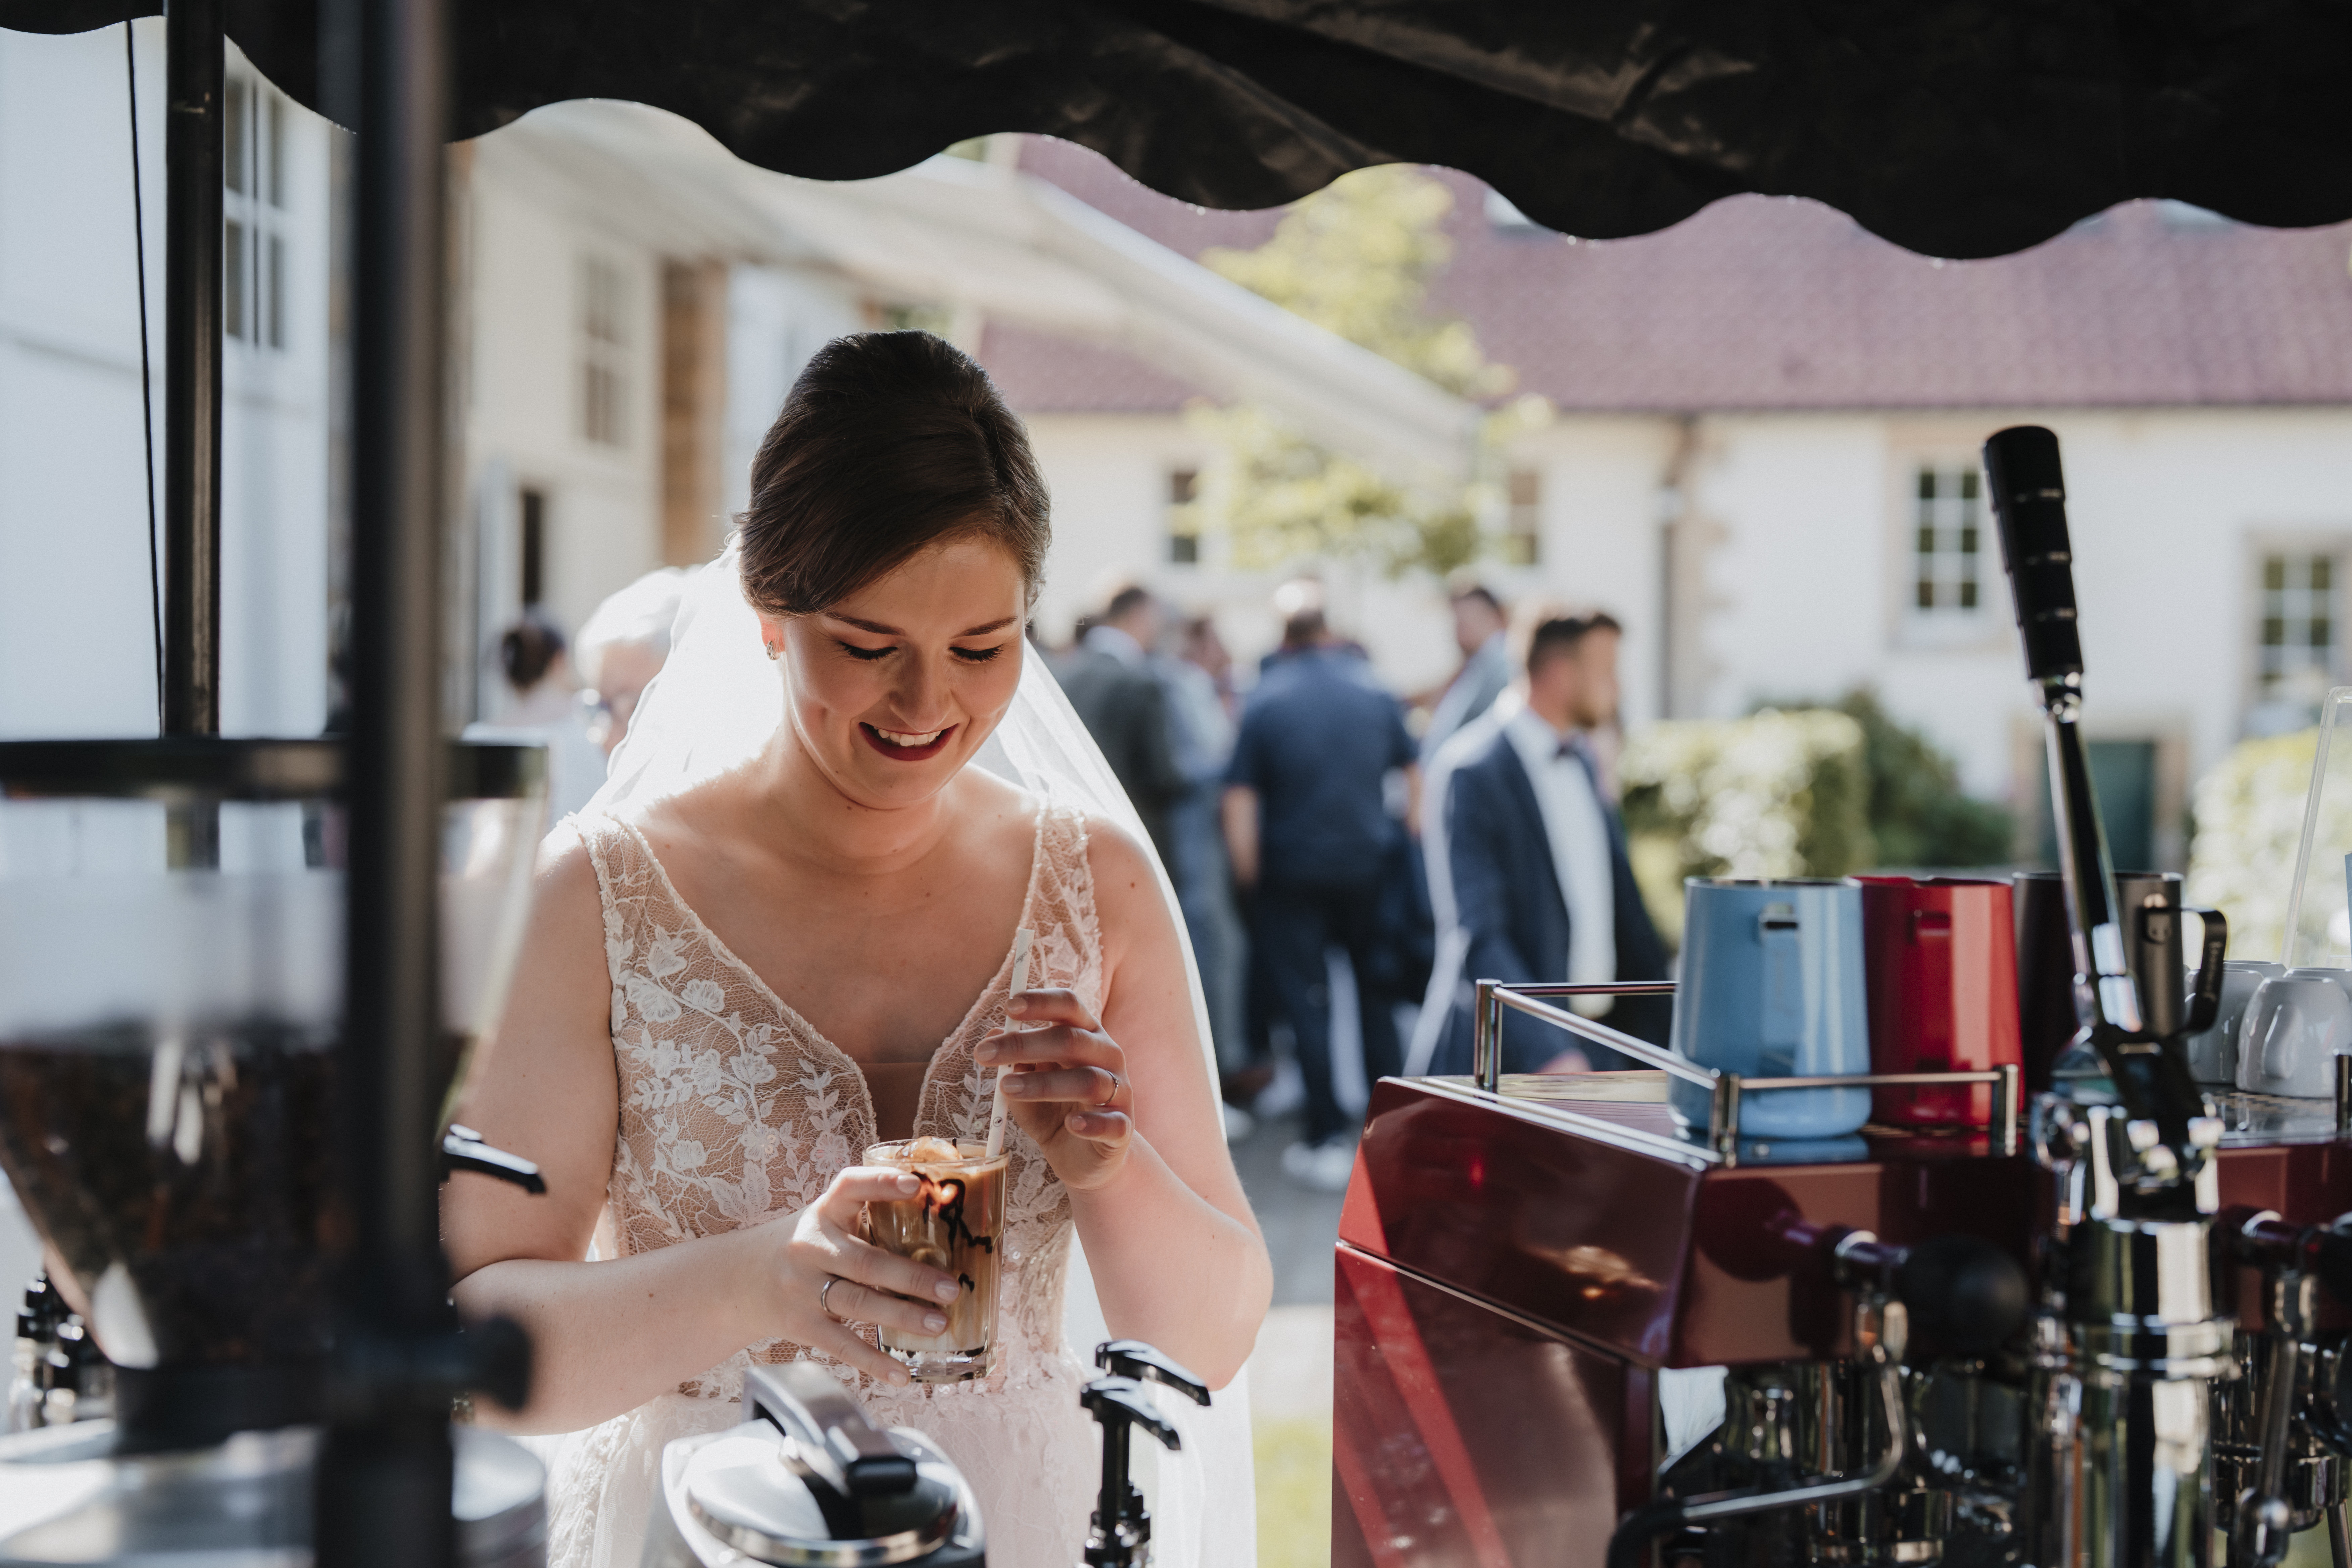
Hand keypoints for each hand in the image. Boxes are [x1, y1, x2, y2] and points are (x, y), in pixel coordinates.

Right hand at [763, 1165, 964, 1385]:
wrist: (740, 1280)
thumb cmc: (805, 1247)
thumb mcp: (827, 1222)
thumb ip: (869, 1220)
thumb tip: (941, 1232)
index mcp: (823, 1213)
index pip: (850, 1187)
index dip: (881, 1183)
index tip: (916, 1183)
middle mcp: (811, 1248)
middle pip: (865, 1262)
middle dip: (911, 1277)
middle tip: (950, 1288)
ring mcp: (803, 1289)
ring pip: (858, 1303)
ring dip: (902, 1315)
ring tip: (939, 1324)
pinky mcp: (801, 1325)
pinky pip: (842, 1345)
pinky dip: (873, 1362)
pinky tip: (902, 1373)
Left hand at [975, 988, 1133, 1192]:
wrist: (1086, 1159)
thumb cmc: (1055, 1113)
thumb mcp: (1028, 1086)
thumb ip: (1015, 1064)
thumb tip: (992, 1034)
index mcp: (1086, 1035)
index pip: (1069, 1006)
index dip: (1041, 1002)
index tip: (1008, 1007)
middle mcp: (1108, 1056)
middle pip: (1071, 1040)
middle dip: (1024, 1044)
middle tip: (984, 1054)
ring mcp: (1119, 1092)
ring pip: (1088, 1080)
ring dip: (1044, 1083)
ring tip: (1006, 1088)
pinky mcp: (1122, 1128)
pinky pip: (1111, 1123)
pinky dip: (1091, 1123)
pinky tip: (1072, 1125)